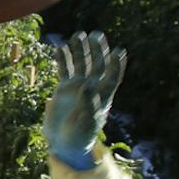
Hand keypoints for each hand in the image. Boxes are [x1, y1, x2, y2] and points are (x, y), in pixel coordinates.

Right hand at [43, 31, 123, 169]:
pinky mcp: (63, 88)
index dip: (116, 65)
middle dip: (97, 50)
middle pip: (96, 65)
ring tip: (78, 35)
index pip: (112, 77)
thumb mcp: (86, 121)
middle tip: (96, 35)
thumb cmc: (80, 136)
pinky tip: (60, 48)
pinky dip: (62, 59)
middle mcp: (92, 88)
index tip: (118, 52)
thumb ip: (88, 102)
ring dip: (80, 50)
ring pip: (80, 64)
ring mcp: (77, 86)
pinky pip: (64, 70)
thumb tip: (87, 85)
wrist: (65, 143)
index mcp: (103, 96)